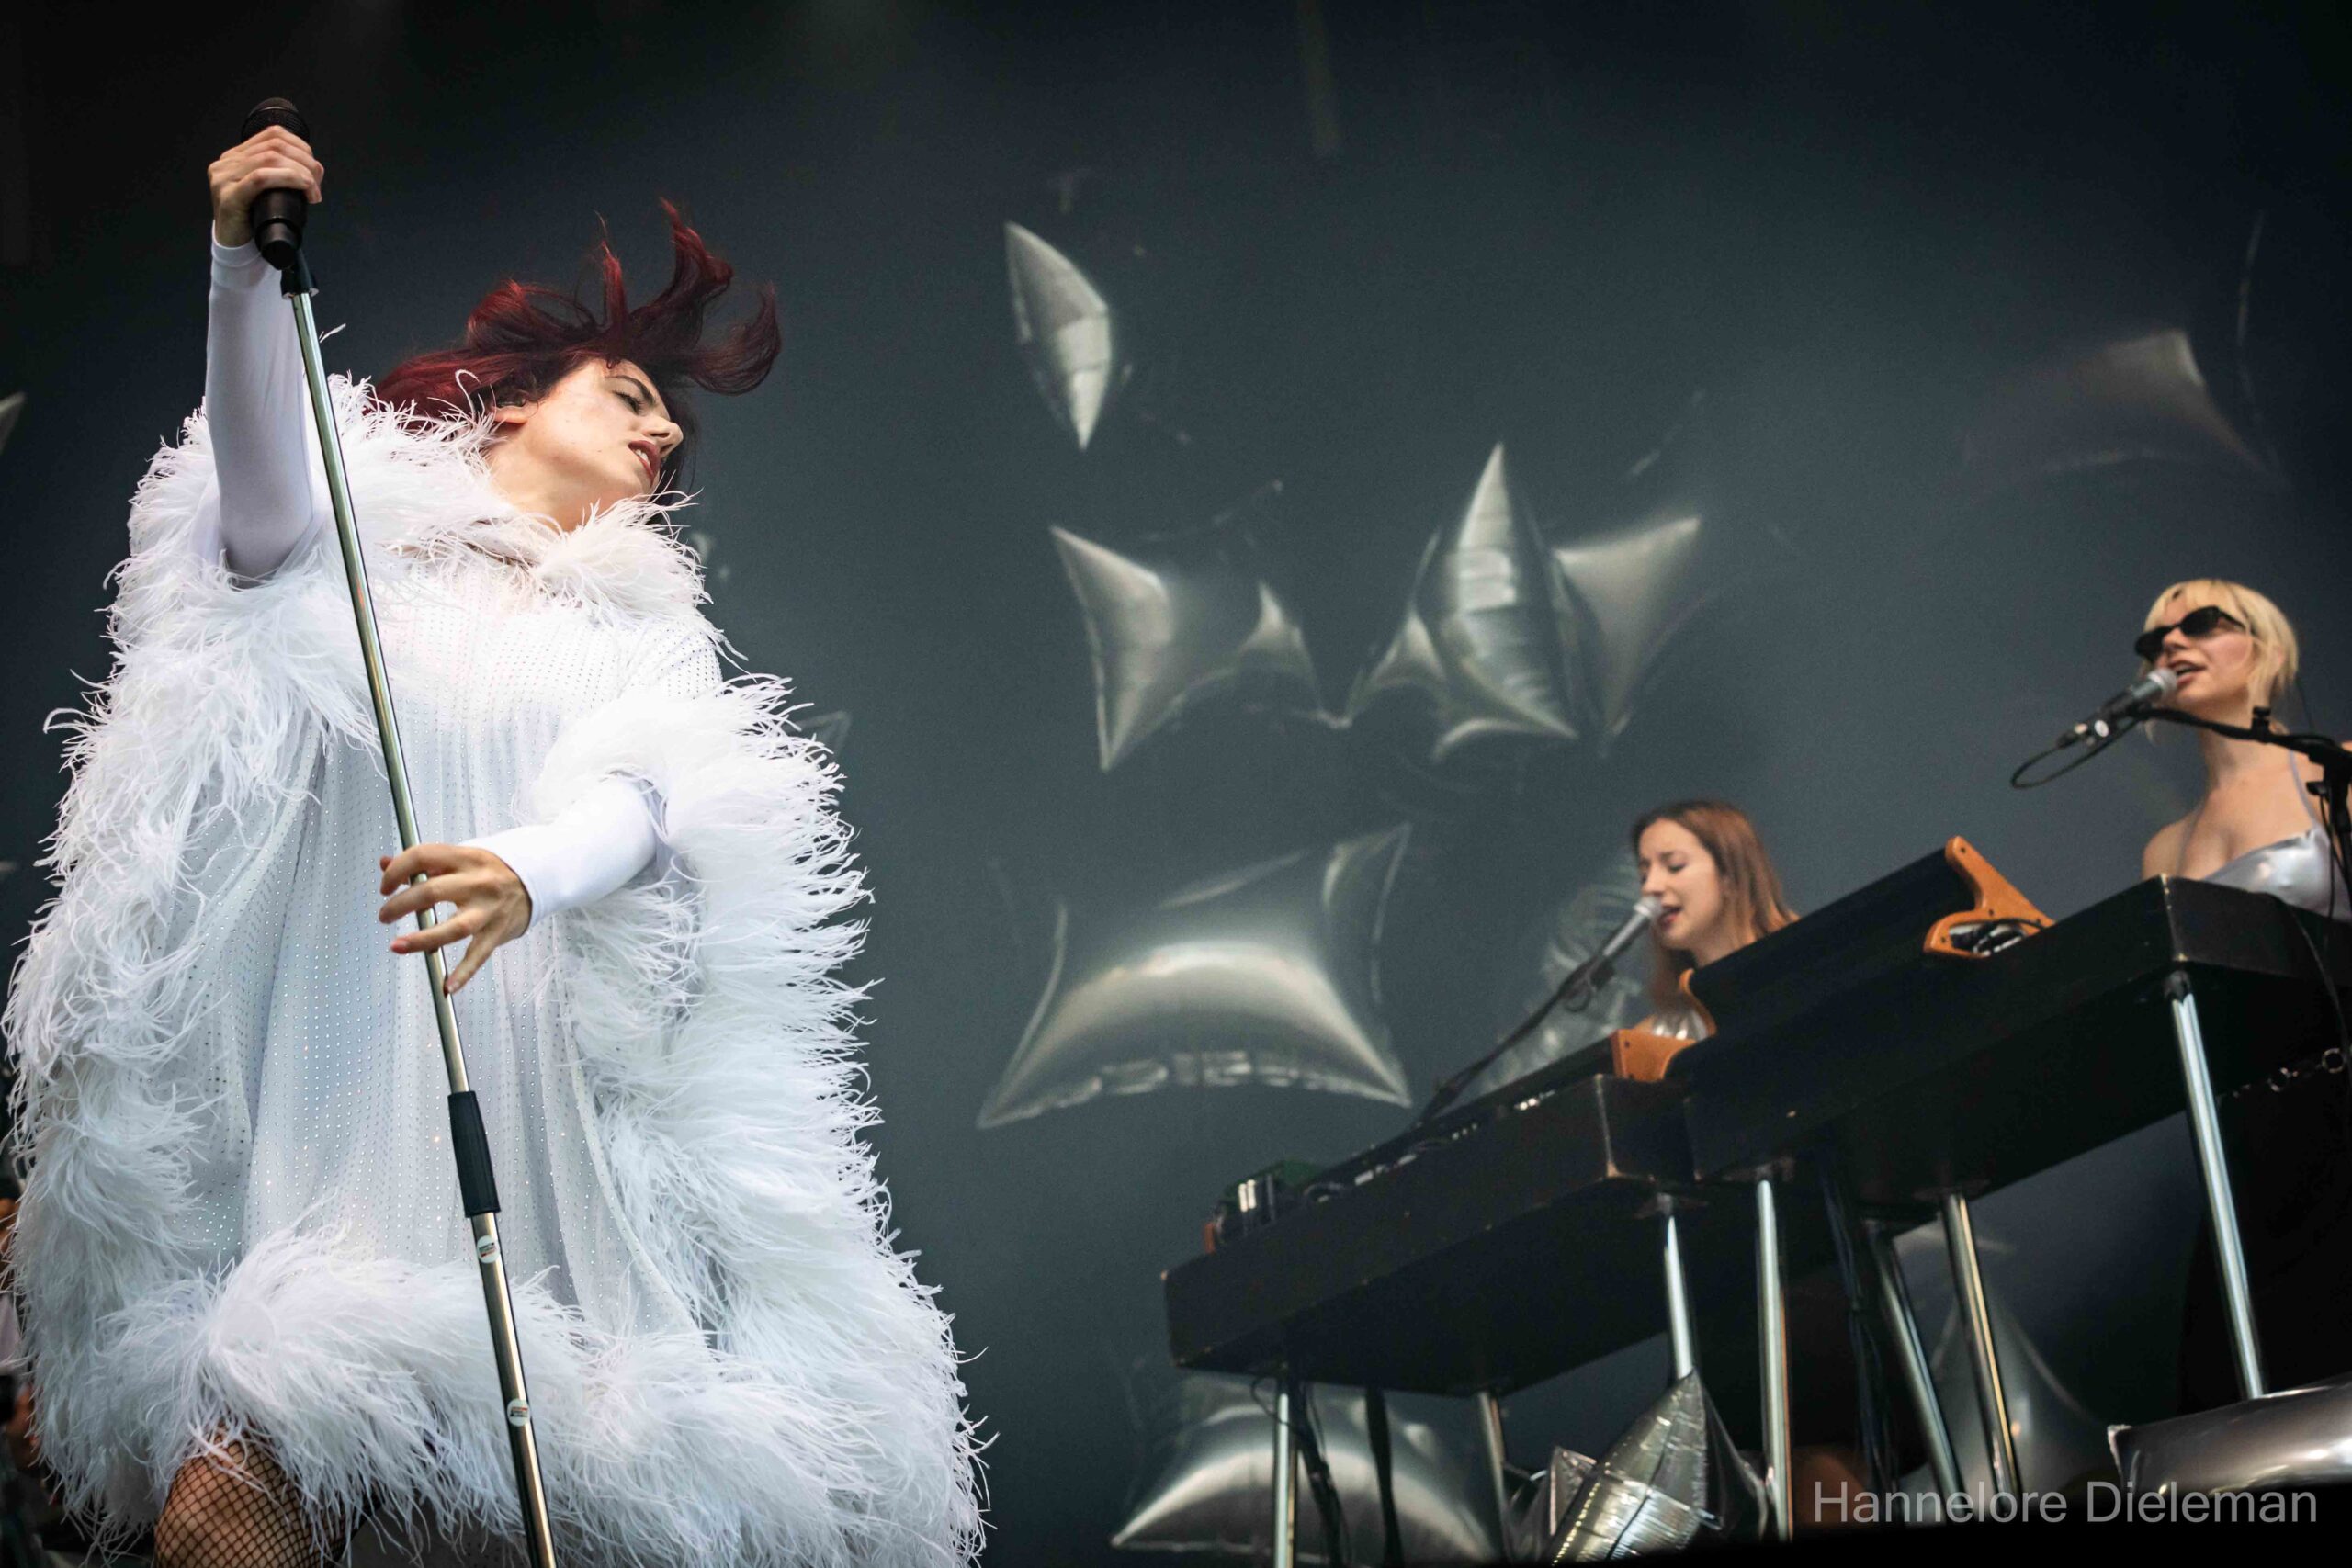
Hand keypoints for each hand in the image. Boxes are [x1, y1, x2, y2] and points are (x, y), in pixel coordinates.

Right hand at [208, 126, 323, 248]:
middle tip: (317, 184)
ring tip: (313, 191)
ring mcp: (224, 177)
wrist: (235, 247)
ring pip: (270, 158)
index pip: (272, 135)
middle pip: (275, 146)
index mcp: (236, 156)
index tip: (314, 169)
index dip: (301, 147)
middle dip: (305, 162)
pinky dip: (288, 179)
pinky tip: (303, 188)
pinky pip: (261, 178)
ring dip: (301, 172)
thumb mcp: (267, 190)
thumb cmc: (255, 219)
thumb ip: (279, 173)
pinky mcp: (228, 196)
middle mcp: (227, 161)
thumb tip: (313, 169)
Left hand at [377, 844, 532, 995]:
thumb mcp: (461, 858)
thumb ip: (424, 862)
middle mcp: (478, 882)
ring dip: (422, 939)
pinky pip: (478, 955)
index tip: (385, 887)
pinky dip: (464, 973)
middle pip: (432, 892)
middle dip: (400, 905)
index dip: (397, 871)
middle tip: (385, 915)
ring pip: (454, 928)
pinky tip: (448, 985)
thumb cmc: (491, 871)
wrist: (535, 880)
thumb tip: (385, 863)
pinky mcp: (497, 932)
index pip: (423, 857)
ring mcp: (489, 909)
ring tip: (397, 945)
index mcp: (466, 858)